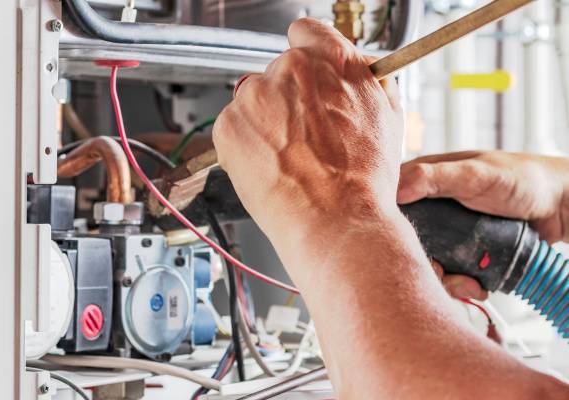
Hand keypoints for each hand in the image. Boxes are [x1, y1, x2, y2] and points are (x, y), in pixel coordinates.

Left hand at [213, 18, 403, 244]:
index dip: (306, 54)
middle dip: (286, 99)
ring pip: (253, 100)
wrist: (333, 220)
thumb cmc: (362, 179)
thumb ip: (365, 81)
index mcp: (331, 59)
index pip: (306, 31)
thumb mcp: (385, 116)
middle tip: (302, 136)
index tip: (305, 75)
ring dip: (264, 122)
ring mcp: (255, 96)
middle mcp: (290, 69)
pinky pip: (233, 127)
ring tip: (287, 158)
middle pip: (278, 72)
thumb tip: (355, 70)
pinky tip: (269, 166)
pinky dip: (243, 144)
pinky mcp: (228, 125)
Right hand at [399, 151, 568, 297]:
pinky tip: (475, 284)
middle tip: (441, 271)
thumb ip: (434, 178)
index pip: (390, 204)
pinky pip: (448, 273)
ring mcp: (447, 231)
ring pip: (426, 261)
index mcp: (424, 180)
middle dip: (422, 262)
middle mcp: (430, 206)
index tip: (404, 246)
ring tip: (467, 283)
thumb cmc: (523, 179)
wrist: (561, 207)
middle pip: (406, 240)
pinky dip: (460, 284)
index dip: (391, 228)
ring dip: (443, 279)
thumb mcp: (475, 173)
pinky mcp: (462, 251)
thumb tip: (396, 189)